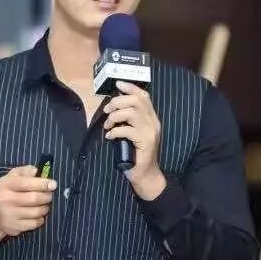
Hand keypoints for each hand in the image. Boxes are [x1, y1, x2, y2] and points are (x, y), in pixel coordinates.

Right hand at [0, 165, 56, 243]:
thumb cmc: (8, 192)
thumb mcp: (12, 177)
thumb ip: (25, 171)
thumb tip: (37, 171)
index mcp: (6, 184)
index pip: (26, 183)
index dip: (42, 183)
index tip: (53, 184)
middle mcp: (5, 199)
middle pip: (34, 198)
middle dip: (46, 196)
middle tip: (50, 195)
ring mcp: (9, 215)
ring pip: (36, 212)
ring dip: (45, 208)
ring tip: (44, 204)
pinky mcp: (14, 227)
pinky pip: (34, 223)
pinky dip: (40, 219)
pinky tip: (38, 215)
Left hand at [103, 80, 166, 199]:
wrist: (146, 175)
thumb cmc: (136, 154)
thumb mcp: (132, 133)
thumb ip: (127, 120)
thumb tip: (113, 106)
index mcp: (151, 118)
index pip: (144, 96)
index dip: (130, 87)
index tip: (117, 84)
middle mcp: (153, 122)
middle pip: (137, 101)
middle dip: (118, 101)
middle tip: (107, 110)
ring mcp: (150, 132)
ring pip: (131, 112)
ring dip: (115, 116)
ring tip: (108, 125)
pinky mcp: (145, 142)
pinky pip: (127, 130)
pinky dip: (115, 131)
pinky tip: (110, 136)